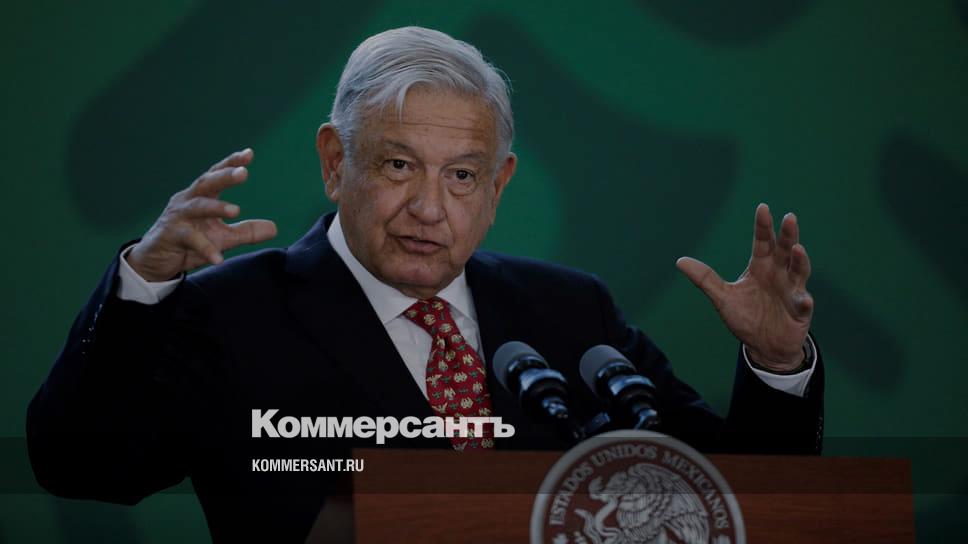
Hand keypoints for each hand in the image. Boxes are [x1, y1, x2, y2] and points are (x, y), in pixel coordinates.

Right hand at [127, 148, 277, 281]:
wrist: (157, 261)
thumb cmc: (190, 243)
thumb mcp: (222, 238)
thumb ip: (246, 231)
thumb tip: (274, 228)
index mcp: (202, 197)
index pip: (216, 175)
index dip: (231, 163)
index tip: (249, 154)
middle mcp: (188, 201)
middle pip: (206, 183)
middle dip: (224, 176)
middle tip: (243, 173)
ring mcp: (178, 217)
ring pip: (197, 206)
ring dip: (216, 207)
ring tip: (236, 210)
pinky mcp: (171, 235)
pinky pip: (190, 240)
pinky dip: (205, 249)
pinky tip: (219, 258)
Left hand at [676, 203, 812, 371]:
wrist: (764, 346)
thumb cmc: (747, 317)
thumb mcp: (723, 297)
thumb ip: (705, 279)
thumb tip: (679, 260)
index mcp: (760, 268)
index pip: (762, 243)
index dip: (763, 226)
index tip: (762, 208)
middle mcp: (779, 274)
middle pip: (784, 250)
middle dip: (787, 234)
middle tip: (788, 217)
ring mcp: (792, 291)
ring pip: (799, 271)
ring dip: (800, 261)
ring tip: (797, 248)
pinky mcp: (800, 311)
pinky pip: (803, 304)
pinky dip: (804, 300)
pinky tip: (804, 298)